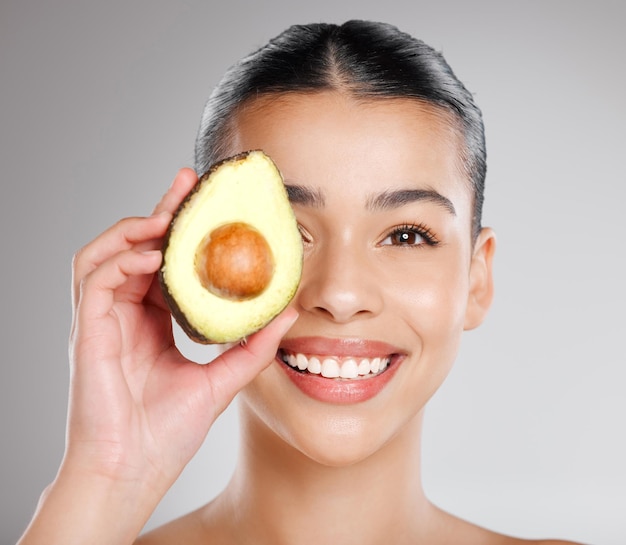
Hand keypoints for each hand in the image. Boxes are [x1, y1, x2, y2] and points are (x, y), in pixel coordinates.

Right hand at [18, 168, 296, 543]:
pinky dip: (122, 258)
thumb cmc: (167, 431)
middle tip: (188, 182)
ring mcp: (102, 321)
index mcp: (151, 323)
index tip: (205, 202)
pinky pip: (95, 278)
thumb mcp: (222, 379)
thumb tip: (289, 312)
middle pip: (136, 247)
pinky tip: (155, 255)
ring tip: (169, 214)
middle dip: (159, 211)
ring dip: (135, 228)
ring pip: (105, 253)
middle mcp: (125, 315)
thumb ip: (253, 346)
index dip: (181, 231)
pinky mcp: (86, 331)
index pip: (164, 263)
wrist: (134, 470)